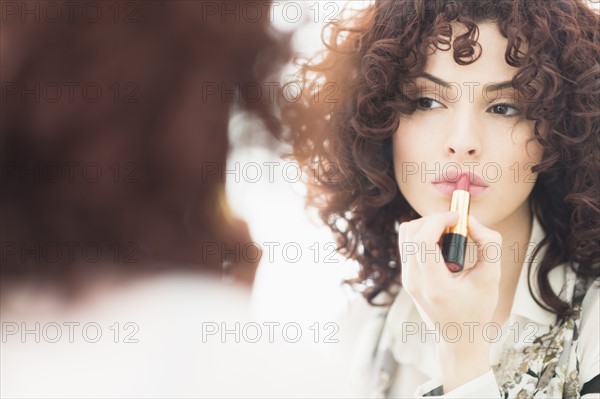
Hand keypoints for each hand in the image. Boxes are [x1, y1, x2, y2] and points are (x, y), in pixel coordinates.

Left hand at [398, 212, 501, 343]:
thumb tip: (471, 220)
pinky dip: (423, 235)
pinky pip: (408, 243)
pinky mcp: (406, 275)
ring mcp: (407, 278)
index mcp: (434, 285)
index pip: (423, 241)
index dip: (439, 220)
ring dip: (427, 225)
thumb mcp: (491, 278)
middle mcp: (414, 281)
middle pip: (411, 232)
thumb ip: (489, 245)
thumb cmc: (477, 310)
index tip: (458, 217)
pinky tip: (442, 245)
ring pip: (406, 234)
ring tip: (449, 236)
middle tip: (456, 224)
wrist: (457, 337)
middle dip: (434, 219)